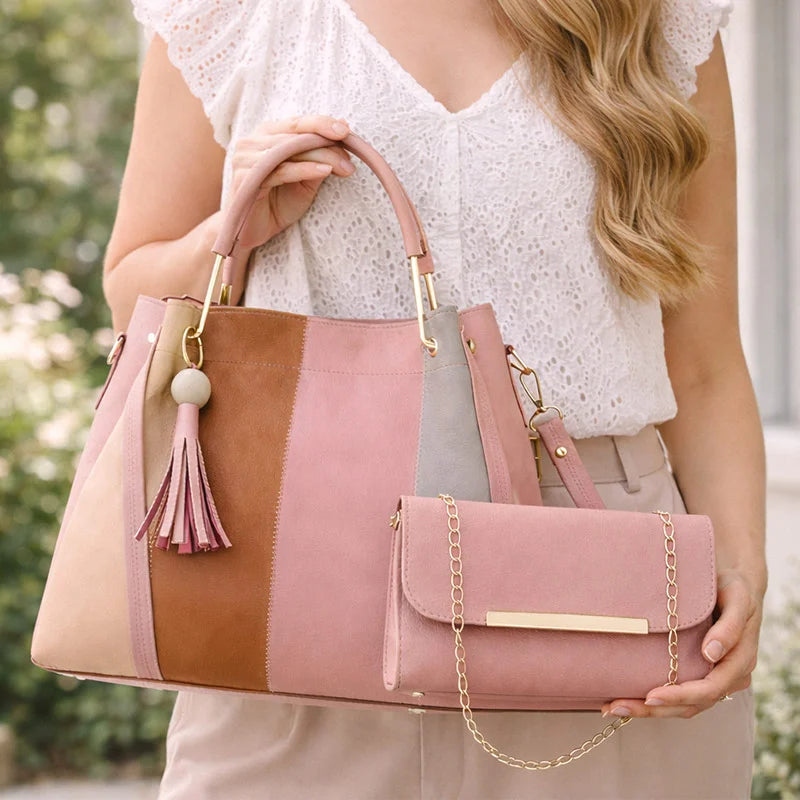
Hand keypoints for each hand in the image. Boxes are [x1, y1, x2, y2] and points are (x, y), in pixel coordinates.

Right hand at [222, 114, 355, 252]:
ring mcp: (245, 158)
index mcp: (265, 136)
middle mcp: (251, 141)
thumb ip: (319, 158)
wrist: (251, 234)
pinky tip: (325, 172)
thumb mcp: (305, 181)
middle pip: (296, 136)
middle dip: (328, 145)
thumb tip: (342, 131)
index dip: (322, 123)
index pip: (297, 123)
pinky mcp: (245, 177)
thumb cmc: (277, 205)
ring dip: (322, 157)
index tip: (346, 130)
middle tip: (351, 159)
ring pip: (291, 150)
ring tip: (345, 168)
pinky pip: (282, 170)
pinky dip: (306, 169)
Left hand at [600, 567, 764, 718]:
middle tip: (617, 707)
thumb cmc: (734, 588)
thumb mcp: (737, 599)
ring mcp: (715, 679)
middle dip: (654, 709)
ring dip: (650, 710)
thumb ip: (729, 627)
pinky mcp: (701, 675)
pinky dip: (655, 701)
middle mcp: (729, 677)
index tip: (651, 695)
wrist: (734, 585)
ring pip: (683, 706)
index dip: (680, 695)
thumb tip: (711, 654)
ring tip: (614, 707)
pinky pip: (680, 696)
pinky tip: (629, 698)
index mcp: (740, 662)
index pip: (709, 689)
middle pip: (692, 704)